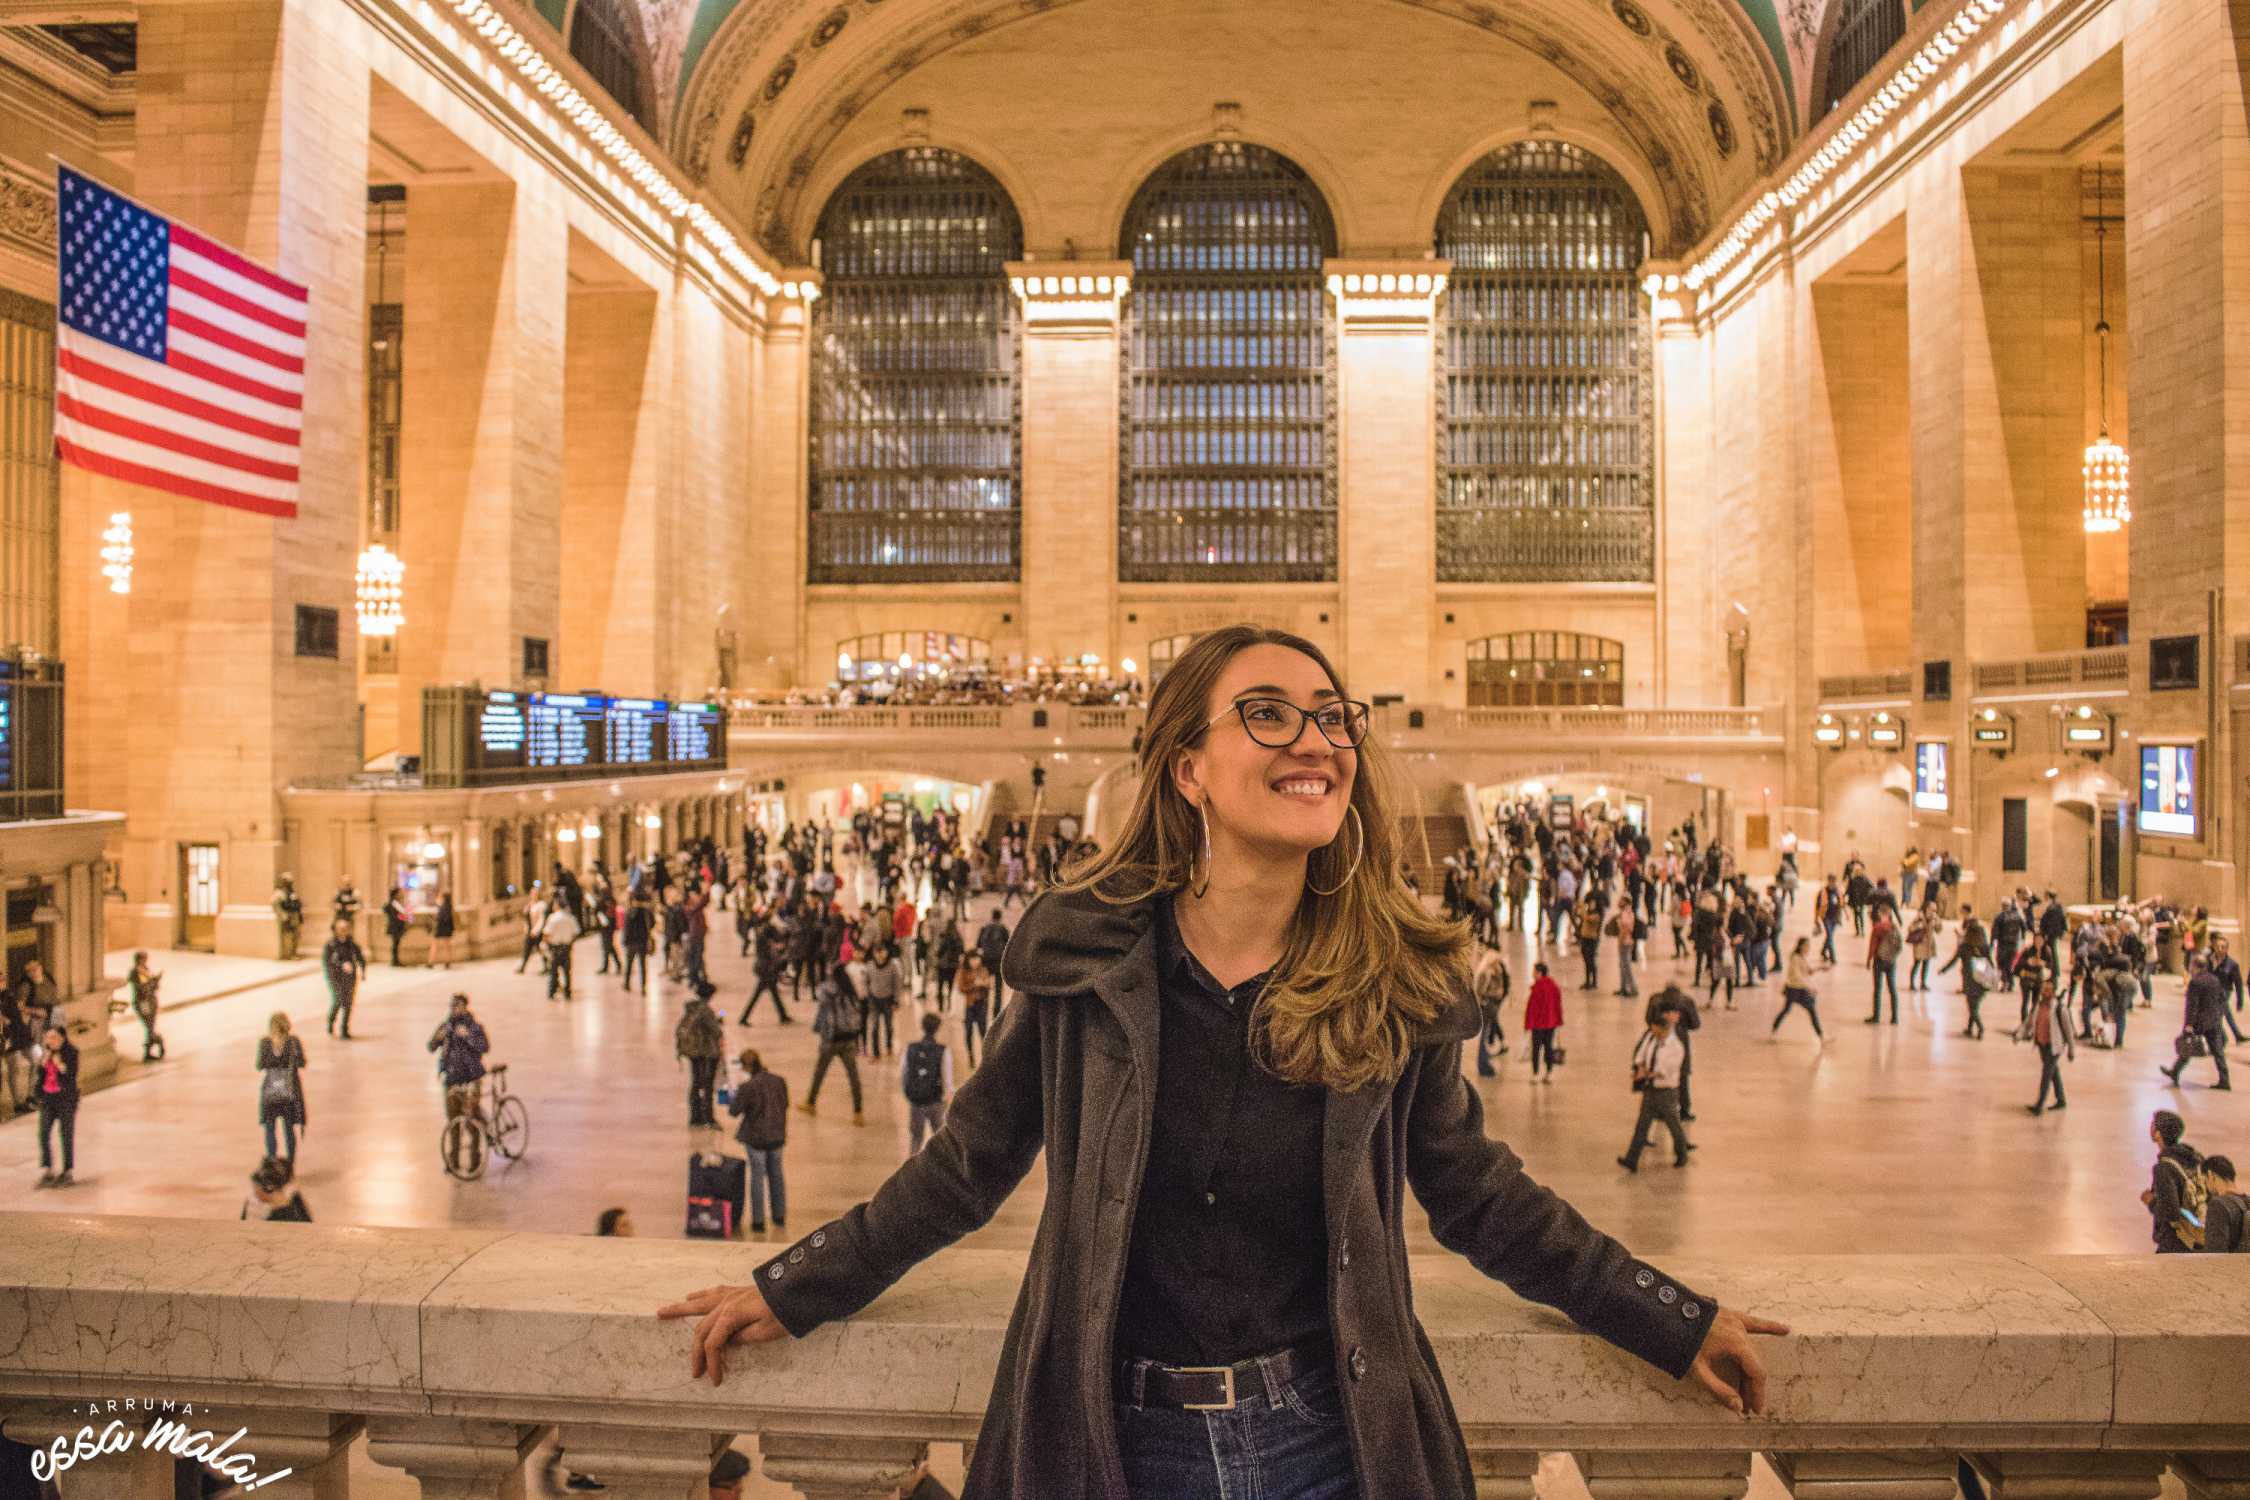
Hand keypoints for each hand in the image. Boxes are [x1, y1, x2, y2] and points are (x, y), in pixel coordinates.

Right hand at [656, 1283, 791, 1384]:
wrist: (798, 1290)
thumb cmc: (785, 1313)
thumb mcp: (764, 1333)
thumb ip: (741, 1338)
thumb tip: (725, 1344)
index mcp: (731, 1315)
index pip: (713, 1344)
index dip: (711, 1363)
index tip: (715, 1380)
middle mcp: (726, 1303)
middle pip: (702, 1329)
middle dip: (696, 1352)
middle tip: (694, 1371)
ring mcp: (730, 1294)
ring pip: (699, 1304)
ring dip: (680, 1310)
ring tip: (662, 1312)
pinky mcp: (738, 1290)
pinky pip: (712, 1293)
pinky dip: (699, 1296)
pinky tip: (691, 1296)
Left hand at [1687, 1306, 1788, 1416]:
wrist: (1663, 1314)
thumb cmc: (1679, 1341)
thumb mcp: (1697, 1370)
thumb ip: (1718, 1389)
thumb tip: (1738, 1406)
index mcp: (1736, 1343)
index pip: (1756, 1373)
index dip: (1757, 1393)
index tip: (1754, 1409)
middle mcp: (1740, 1330)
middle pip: (1753, 1363)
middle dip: (1751, 1386)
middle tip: (1746, 1404)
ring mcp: (1735, 1320)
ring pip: (1752, 1349)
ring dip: (1752, 1368)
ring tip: (1751, 1389)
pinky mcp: (1729, 1314)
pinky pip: (1753, 1322)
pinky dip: (1768, 1326)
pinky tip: (1784, 1329)